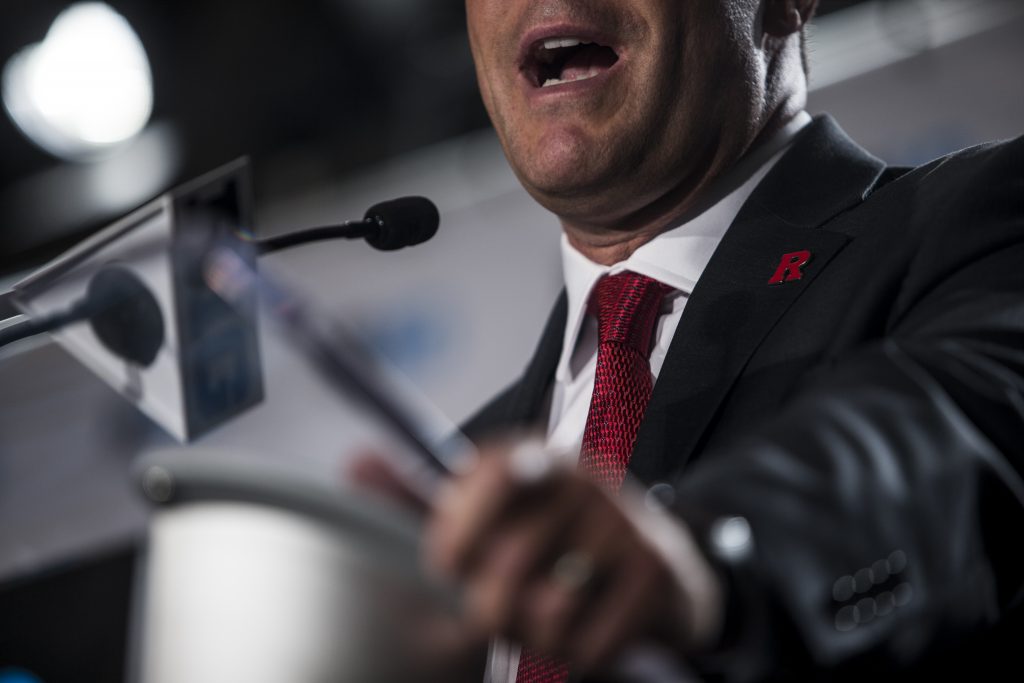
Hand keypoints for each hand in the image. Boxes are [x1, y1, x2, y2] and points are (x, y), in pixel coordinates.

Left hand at [422, 441, 723, 670]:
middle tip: (500, 608)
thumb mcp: (491, 508)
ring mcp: (623, 525)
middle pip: (508, 564)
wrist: (661, 563)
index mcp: (532, 457)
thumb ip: (418, 495)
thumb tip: (357, 461)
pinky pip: (590, 642)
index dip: (457, 536)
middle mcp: (582, 479)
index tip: (450, 564)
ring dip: (537, 633)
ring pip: (548, 610)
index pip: (485, 483)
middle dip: (493, 605)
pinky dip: (578, 654)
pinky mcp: (656, 573)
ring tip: (546, 618)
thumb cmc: (555, 540)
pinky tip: (586, 632)